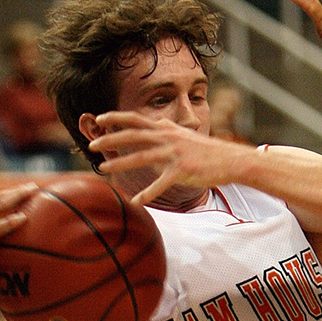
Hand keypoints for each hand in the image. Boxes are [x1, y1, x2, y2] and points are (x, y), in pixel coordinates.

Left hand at [89, 111, 245, 204]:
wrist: (231, 160)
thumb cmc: (207, 150)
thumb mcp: (185, 135)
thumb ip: (167, 132)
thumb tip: (154, 130)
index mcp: (167, 129)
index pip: (136, 119)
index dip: (116, 117)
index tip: (99, 118)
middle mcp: (168, 138)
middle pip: (133, 135)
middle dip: (110, 138)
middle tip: (90, 144)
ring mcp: (174, 154)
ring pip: (141, 157)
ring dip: (119, 163)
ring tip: (102, 168)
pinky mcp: (182, 171)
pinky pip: (159, 184)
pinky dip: (147, 194)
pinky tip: (135, 202)